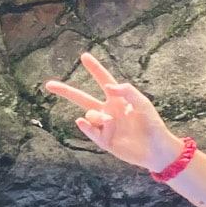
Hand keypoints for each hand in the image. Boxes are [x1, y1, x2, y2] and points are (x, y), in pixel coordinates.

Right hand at [45, 52, 178, 169]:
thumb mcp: (143, 105)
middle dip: (66, 91)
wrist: (157, 150)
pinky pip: (91, 131)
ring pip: (89, 115)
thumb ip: (128, 92)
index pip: (103, 80)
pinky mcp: (103, 140)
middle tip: (49, 84)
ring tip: (112, 123)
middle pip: (82, 98)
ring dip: (98, 117)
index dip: (95, 68)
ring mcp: (104, 125)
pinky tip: (81, 121)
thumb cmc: (153, 125)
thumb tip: (109, 86)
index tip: (84, 56)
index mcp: (118, 99)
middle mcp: (108, 110)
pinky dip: (87, 127)